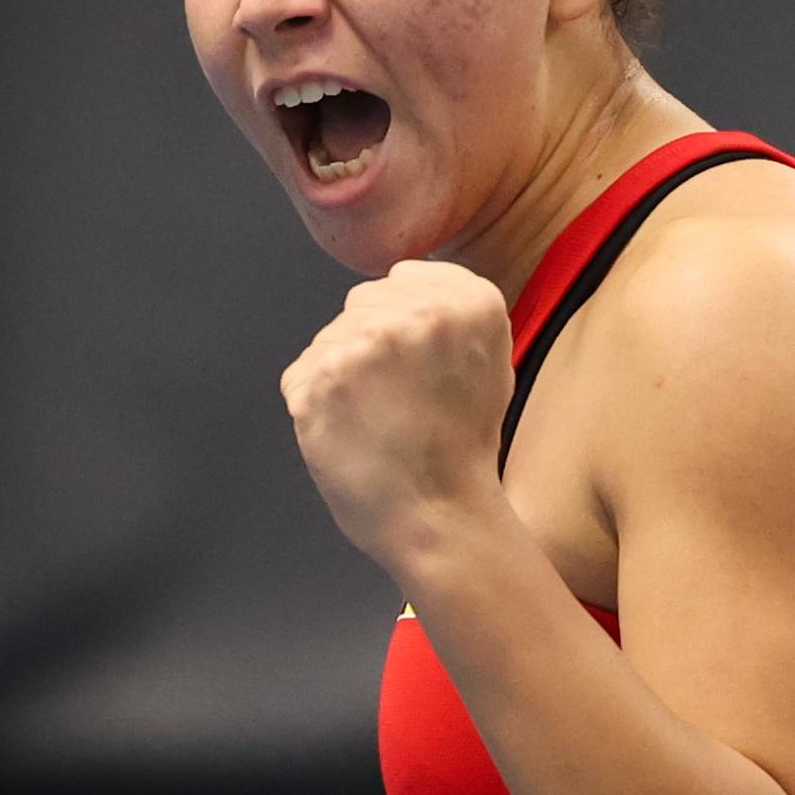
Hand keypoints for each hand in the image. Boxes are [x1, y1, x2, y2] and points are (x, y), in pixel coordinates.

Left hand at [279, 259, 515, 575]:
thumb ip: (454, 311)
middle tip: (401, 399)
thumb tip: (402, 282)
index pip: (405, 278)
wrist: (441, 517)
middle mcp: (414, 312)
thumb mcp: (492, 361)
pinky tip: (351, 432)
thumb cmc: (463, 449)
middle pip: (363, 303)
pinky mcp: (316, 380)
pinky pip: (302, 375)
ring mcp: (360, 344)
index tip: (420, 363)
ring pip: (331, 338)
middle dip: (373, 344)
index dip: (407, 323)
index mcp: (468, 301)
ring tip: (377, 419)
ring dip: (343, 374)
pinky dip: (317, 404)